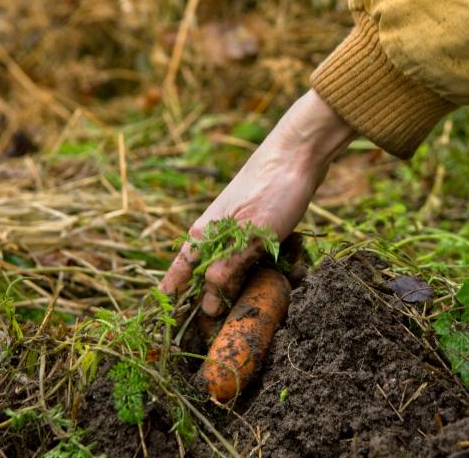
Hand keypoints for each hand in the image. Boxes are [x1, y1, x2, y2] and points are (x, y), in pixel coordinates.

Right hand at [159, 89, 354, 315]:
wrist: (299, 152)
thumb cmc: (272, 191)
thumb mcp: (251, 236)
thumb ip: (227, 268)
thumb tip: (206, 304)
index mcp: (204, 233)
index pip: (180, 270)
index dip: (175, 293)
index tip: (169, 314)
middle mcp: (215, 229)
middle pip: (207, 270)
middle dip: (213, 293)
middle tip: (217, 317)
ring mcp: (237, 223)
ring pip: (234, 261)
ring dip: (243, 279)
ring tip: (253, 293)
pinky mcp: (258, 220)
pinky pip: (254, 250)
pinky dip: (263, 261)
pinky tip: (279, 266)